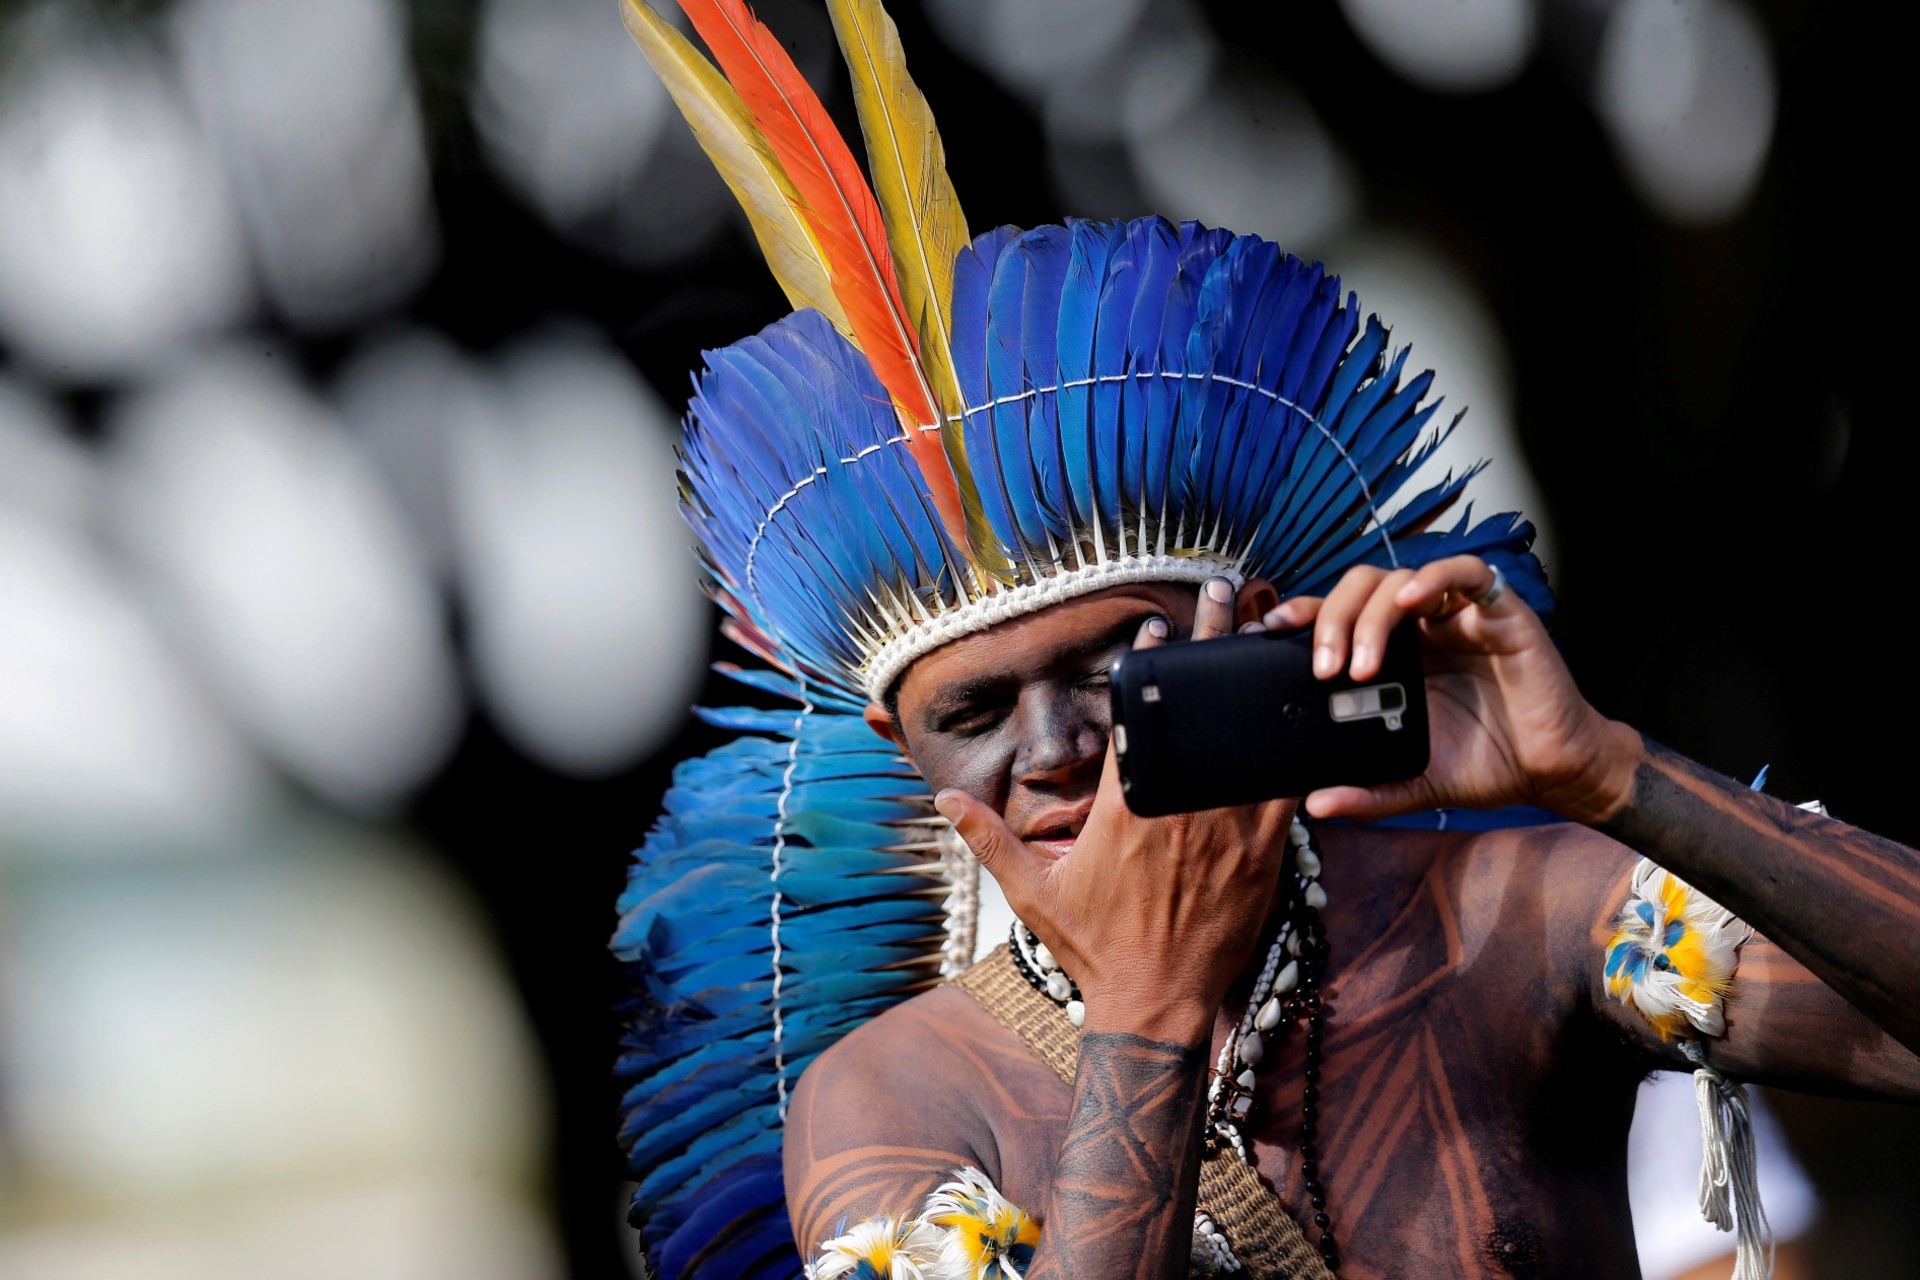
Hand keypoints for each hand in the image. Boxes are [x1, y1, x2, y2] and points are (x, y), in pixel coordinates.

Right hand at [934, 579, 1295, 1041]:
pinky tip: (1309, 710)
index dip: (1150, 667)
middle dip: (1212, 647)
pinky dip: (1295, 747)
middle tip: (1226, 596)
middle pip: (1200, 712)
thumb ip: (990, 838)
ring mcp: (1227, 828)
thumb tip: (944, 801)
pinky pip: (1285, 787)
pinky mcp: (1265, 854)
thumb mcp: (1031, 892)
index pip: (1139, 720)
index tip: (1158, 626)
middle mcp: (1180, 809)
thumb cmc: (1095, 947)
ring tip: (1274, 636)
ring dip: (1258, 685)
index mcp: (1125, 809)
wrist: (1157, 1004)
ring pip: (1248, 739)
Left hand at [1268, 556, 1639, 825]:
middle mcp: (1420, 627)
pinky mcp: (1500, 611)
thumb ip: (1368, 792)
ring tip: (1362, 663)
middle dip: (1332, 620)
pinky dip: (1433, 578)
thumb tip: (1316, 803)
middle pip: (1359, 588)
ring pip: (1400, 577)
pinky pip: (1465, 572)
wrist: (1550, 772)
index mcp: (1394, 655)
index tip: (1269, 633)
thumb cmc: (1486, 764)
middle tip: (1324, 670)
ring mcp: (1458, 614)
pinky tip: (1411, 603)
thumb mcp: (1414, 783)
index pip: (1338, 615)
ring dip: (1371, 613)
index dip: (1303, 614)